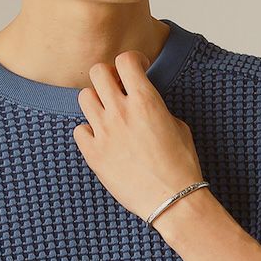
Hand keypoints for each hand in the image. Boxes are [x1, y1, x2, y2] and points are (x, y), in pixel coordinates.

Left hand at [72, 50, 204, 223]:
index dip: (131, 61)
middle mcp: (121, 112)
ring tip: (107, 115)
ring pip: (84, 97)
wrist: (172, 200)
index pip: (125, 60)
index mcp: (146, 101)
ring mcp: (104, 132)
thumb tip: (144, 105)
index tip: (136, 71)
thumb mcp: (178, 126)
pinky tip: (102, 140)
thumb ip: (155, 108)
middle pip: (98, 72)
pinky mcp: (93, 154)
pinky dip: (88, 132)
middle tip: (116, 90)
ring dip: (96, 101)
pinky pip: (79, 130)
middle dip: (108, 77)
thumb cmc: (181, 166)